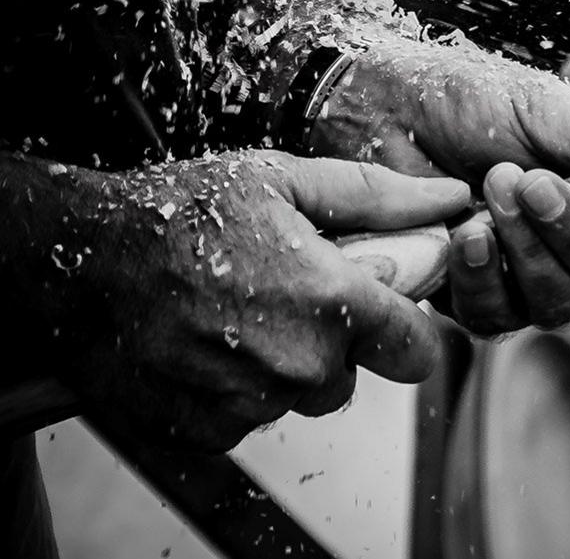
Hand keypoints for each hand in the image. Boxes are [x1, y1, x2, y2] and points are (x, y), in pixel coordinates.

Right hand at [6, 151, 469, 450]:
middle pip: (353, 372)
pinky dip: (239, 385)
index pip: (415, 349)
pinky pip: (252, 414)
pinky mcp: (208, 430)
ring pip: (302, 395)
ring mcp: (251, 403)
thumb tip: (448, 197)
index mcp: (331, 302)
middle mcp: (298, 364)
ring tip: (242, 311)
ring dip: (285, 362)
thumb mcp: (286, 180)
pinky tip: (210, 342)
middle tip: (287, 291)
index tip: (381, 307)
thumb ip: (379, 198)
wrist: (81, 259)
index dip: (402, 327)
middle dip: (334, 338)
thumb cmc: (183, 211)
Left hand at [309, 39, 569, 334]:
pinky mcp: (472, 294)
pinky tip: (464, 234)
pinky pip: (495, 316)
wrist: (384, 110)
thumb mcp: (540, 108)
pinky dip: (483, 278)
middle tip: (529, 181)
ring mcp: (520, 272)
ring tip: (489, 197)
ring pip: (555, 303)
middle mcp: (565, 239)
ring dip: (527, 255)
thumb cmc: (462, 99)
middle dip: (569, 231)